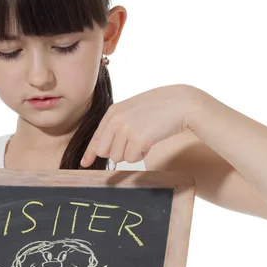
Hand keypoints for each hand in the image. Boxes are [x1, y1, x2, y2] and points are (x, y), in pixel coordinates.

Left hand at [81, 84, 203, 166]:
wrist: (181, 103)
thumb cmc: (159, 108)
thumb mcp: (133, 112)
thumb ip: (118, 126)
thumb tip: (106, 151)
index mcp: (113, 112)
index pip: (96, 137)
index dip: (90, 152)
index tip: (84, 163)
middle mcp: (116, 120)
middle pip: (104, 151)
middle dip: (117, 153)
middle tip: (132, 145)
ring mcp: (126, 128)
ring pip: (118, 157)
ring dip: (132, 153)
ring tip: (144, 138)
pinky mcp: (138, 138)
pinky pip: (132, 159)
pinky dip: (141, 155)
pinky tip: (150, 142)